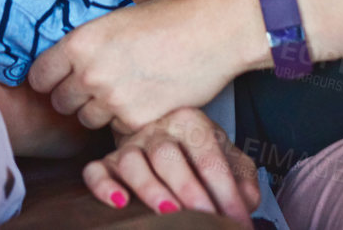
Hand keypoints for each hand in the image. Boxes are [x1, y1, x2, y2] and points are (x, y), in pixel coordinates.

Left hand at [29, 0, 262, 130]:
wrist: (213, 33)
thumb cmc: (171, 18)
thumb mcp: (117, 17)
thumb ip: (91, 39)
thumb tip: (74, 50)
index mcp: (80, 42)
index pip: (39, 75)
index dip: (48, 78)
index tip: (57, 79)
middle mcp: (89, 74)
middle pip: (59, 102)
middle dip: (73, 96)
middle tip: (95, 86)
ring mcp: (112, 100)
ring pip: (86, 120)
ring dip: (98, 111)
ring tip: (121, 92)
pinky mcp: (136, 120)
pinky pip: (117, 130)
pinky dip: (126, 121)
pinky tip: (143, 100)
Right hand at [83, 108, 258, 223]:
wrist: (167, 134)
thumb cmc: (199, 151)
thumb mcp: (227, 156)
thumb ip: (242, 177)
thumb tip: (246, 200)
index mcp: (190, 122)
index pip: (208, 156)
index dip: (225, 191)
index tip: (238, 220)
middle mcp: (156, 129)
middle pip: (167, 155)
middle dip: (188, 188)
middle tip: (205, 217)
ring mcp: (129, 144)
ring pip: (131, 162)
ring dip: (149, 188)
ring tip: (169, 212)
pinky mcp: (106, 161)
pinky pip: (95, 170)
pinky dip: (103, 187)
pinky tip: (119, 203)